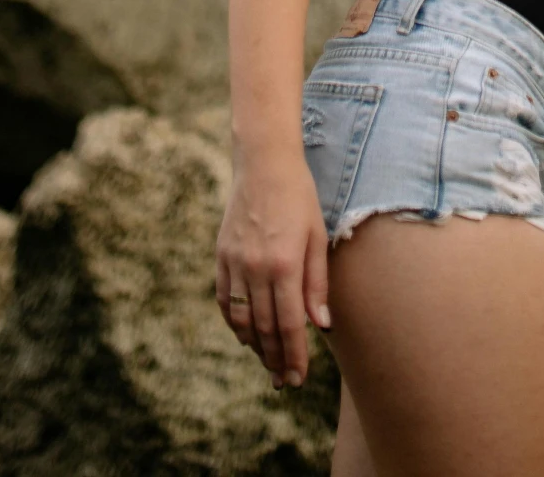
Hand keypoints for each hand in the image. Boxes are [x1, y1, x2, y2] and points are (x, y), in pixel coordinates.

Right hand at [215, 150, 330, 387]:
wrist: (263, 163)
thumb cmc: (299, 197)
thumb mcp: (317, 236)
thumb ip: (317, 283)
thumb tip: (321, 325)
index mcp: (284, 264)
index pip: (288, 324)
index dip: (294, 355)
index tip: (299, 377)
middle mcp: (256, 268)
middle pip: (264, 328)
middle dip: (276, 359)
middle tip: (286, 381)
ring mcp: (235, 263)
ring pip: (242, 319)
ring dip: (255, 347)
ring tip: (269, 363)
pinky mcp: (222, 256)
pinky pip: (226, 300)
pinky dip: (235, 323)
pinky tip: (246, 335)